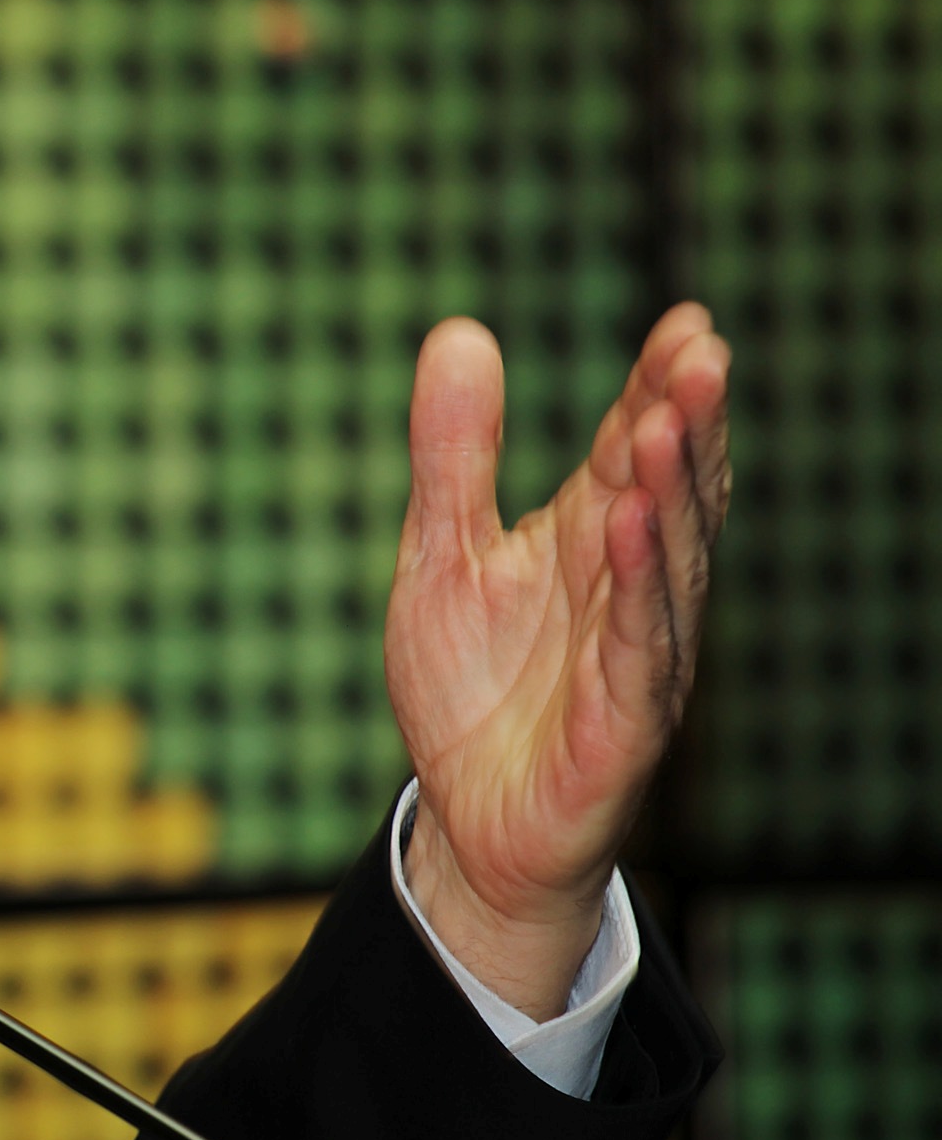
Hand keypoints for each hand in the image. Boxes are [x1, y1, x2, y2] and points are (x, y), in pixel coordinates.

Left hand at [385, 305, 730, 1019]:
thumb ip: (453, 452)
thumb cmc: (471, 682)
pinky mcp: (626, 722)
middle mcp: (630, 584)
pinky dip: (639, 586)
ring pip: (670, 561)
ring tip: (666, 420)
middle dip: (686, 422)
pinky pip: (639, 644)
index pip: (632, 447)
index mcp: (591, 535)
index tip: (686, 321)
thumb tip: (457, 330)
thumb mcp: (439, 549)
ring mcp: (637, 651)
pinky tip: (635, 527)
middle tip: (700, 350)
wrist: (468, 817)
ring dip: (671, 490)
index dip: (658, 387)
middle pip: (670, 490)